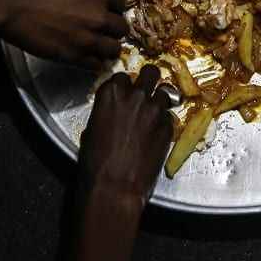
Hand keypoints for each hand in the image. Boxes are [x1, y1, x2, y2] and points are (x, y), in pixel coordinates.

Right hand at [0, 0, 128, 67]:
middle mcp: (100, 16)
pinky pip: (97, 64)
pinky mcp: (76, 57)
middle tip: (103, 32)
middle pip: (122, 28)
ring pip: (114, 49)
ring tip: (98, 48)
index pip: (122, 4)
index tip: (108, 13)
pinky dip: (94, 63)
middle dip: (113, 30)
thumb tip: (90, 2)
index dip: (114, 9)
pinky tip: (87, 59)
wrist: (12, 6)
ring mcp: (89, 38)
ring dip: (107, 48)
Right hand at [77, 66, 173, 207]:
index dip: (125, 86)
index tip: (125, 93)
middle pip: (150, 73)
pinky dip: (164, 122)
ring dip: (159, 102)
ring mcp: (155, 110)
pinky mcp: (168, 127)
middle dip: (149, 80)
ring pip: (165, 93)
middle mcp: (135, 96)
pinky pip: (169, 117)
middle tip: (147, 91)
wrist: (114, 187)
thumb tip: (113, 113)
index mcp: (111, 94)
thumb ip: (106, 112)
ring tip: (153, 115)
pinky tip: (156, 135)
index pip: (122, 76)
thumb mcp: (91, 129)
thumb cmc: (95, 163)